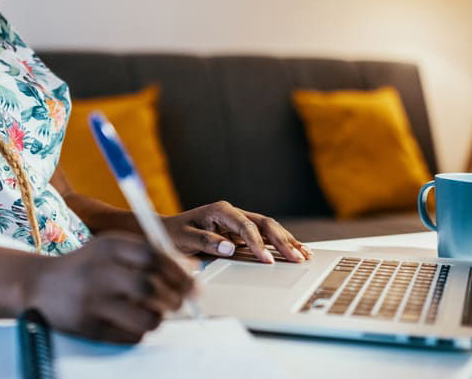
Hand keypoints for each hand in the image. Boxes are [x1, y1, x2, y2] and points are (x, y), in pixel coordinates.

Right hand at [22, 232, 196, 343]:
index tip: (193, 283)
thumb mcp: (111, 249)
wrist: (38, 285)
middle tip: (179, 302)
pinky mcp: (88, 327)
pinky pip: (130, 336)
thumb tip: (191, 268)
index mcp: (107, 247)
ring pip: (145, 317)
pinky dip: (140, 332)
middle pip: (150, 287)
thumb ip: (148, 254)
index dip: (179, 272)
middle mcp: (99, 272)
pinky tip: (133, 322)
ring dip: (159, 318)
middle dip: (174, 298)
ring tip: (155, 313)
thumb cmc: (86, 267)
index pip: (153, 256)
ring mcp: (92, 302)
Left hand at [164, 201, 312, 263]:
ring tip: (304, 255)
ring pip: (270, 229)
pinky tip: (296, 250)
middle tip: (296, 258)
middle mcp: (233, 214)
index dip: (258, 243)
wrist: (167, 232)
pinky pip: (266, 237)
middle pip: (264, 224)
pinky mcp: (242, 233)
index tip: (266, 259)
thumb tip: (230, 248)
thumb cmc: (174, 234)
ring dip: (287, 241)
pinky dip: (281, 244)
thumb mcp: (185, 238)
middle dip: (282, 241)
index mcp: (221, 210)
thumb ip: (206, 242)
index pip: (246, 225)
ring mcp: (240, 223)